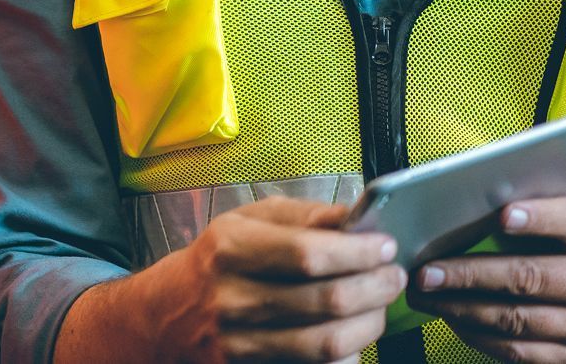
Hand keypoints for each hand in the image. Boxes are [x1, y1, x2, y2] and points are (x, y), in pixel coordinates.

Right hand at [161, 196, 406, 360]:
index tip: (385, 246)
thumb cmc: (217, 259)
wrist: (170, 313)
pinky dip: (347, 355)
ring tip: (381, 303)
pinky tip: (355, 336)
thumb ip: (301, 216)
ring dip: (369, 323)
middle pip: (324, 300)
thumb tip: (355, 216)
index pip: (307, 252)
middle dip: (374, 287)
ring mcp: (240, 342)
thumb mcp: (247, 222)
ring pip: (326, 342)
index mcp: (229, 247)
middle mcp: (231, 296)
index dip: (356, 252)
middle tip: (394, 276)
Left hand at [409, 182, 565, 362]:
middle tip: (427, 270)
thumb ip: (545, 178)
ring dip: (464, 308)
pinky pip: (522, 352)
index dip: (541, 218)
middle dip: (472, 274)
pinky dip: (479, 336)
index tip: (502, 215)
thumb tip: (489, 172)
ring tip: (424, 294)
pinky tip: (451, 317)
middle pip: (533, 278)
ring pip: (520, 320)